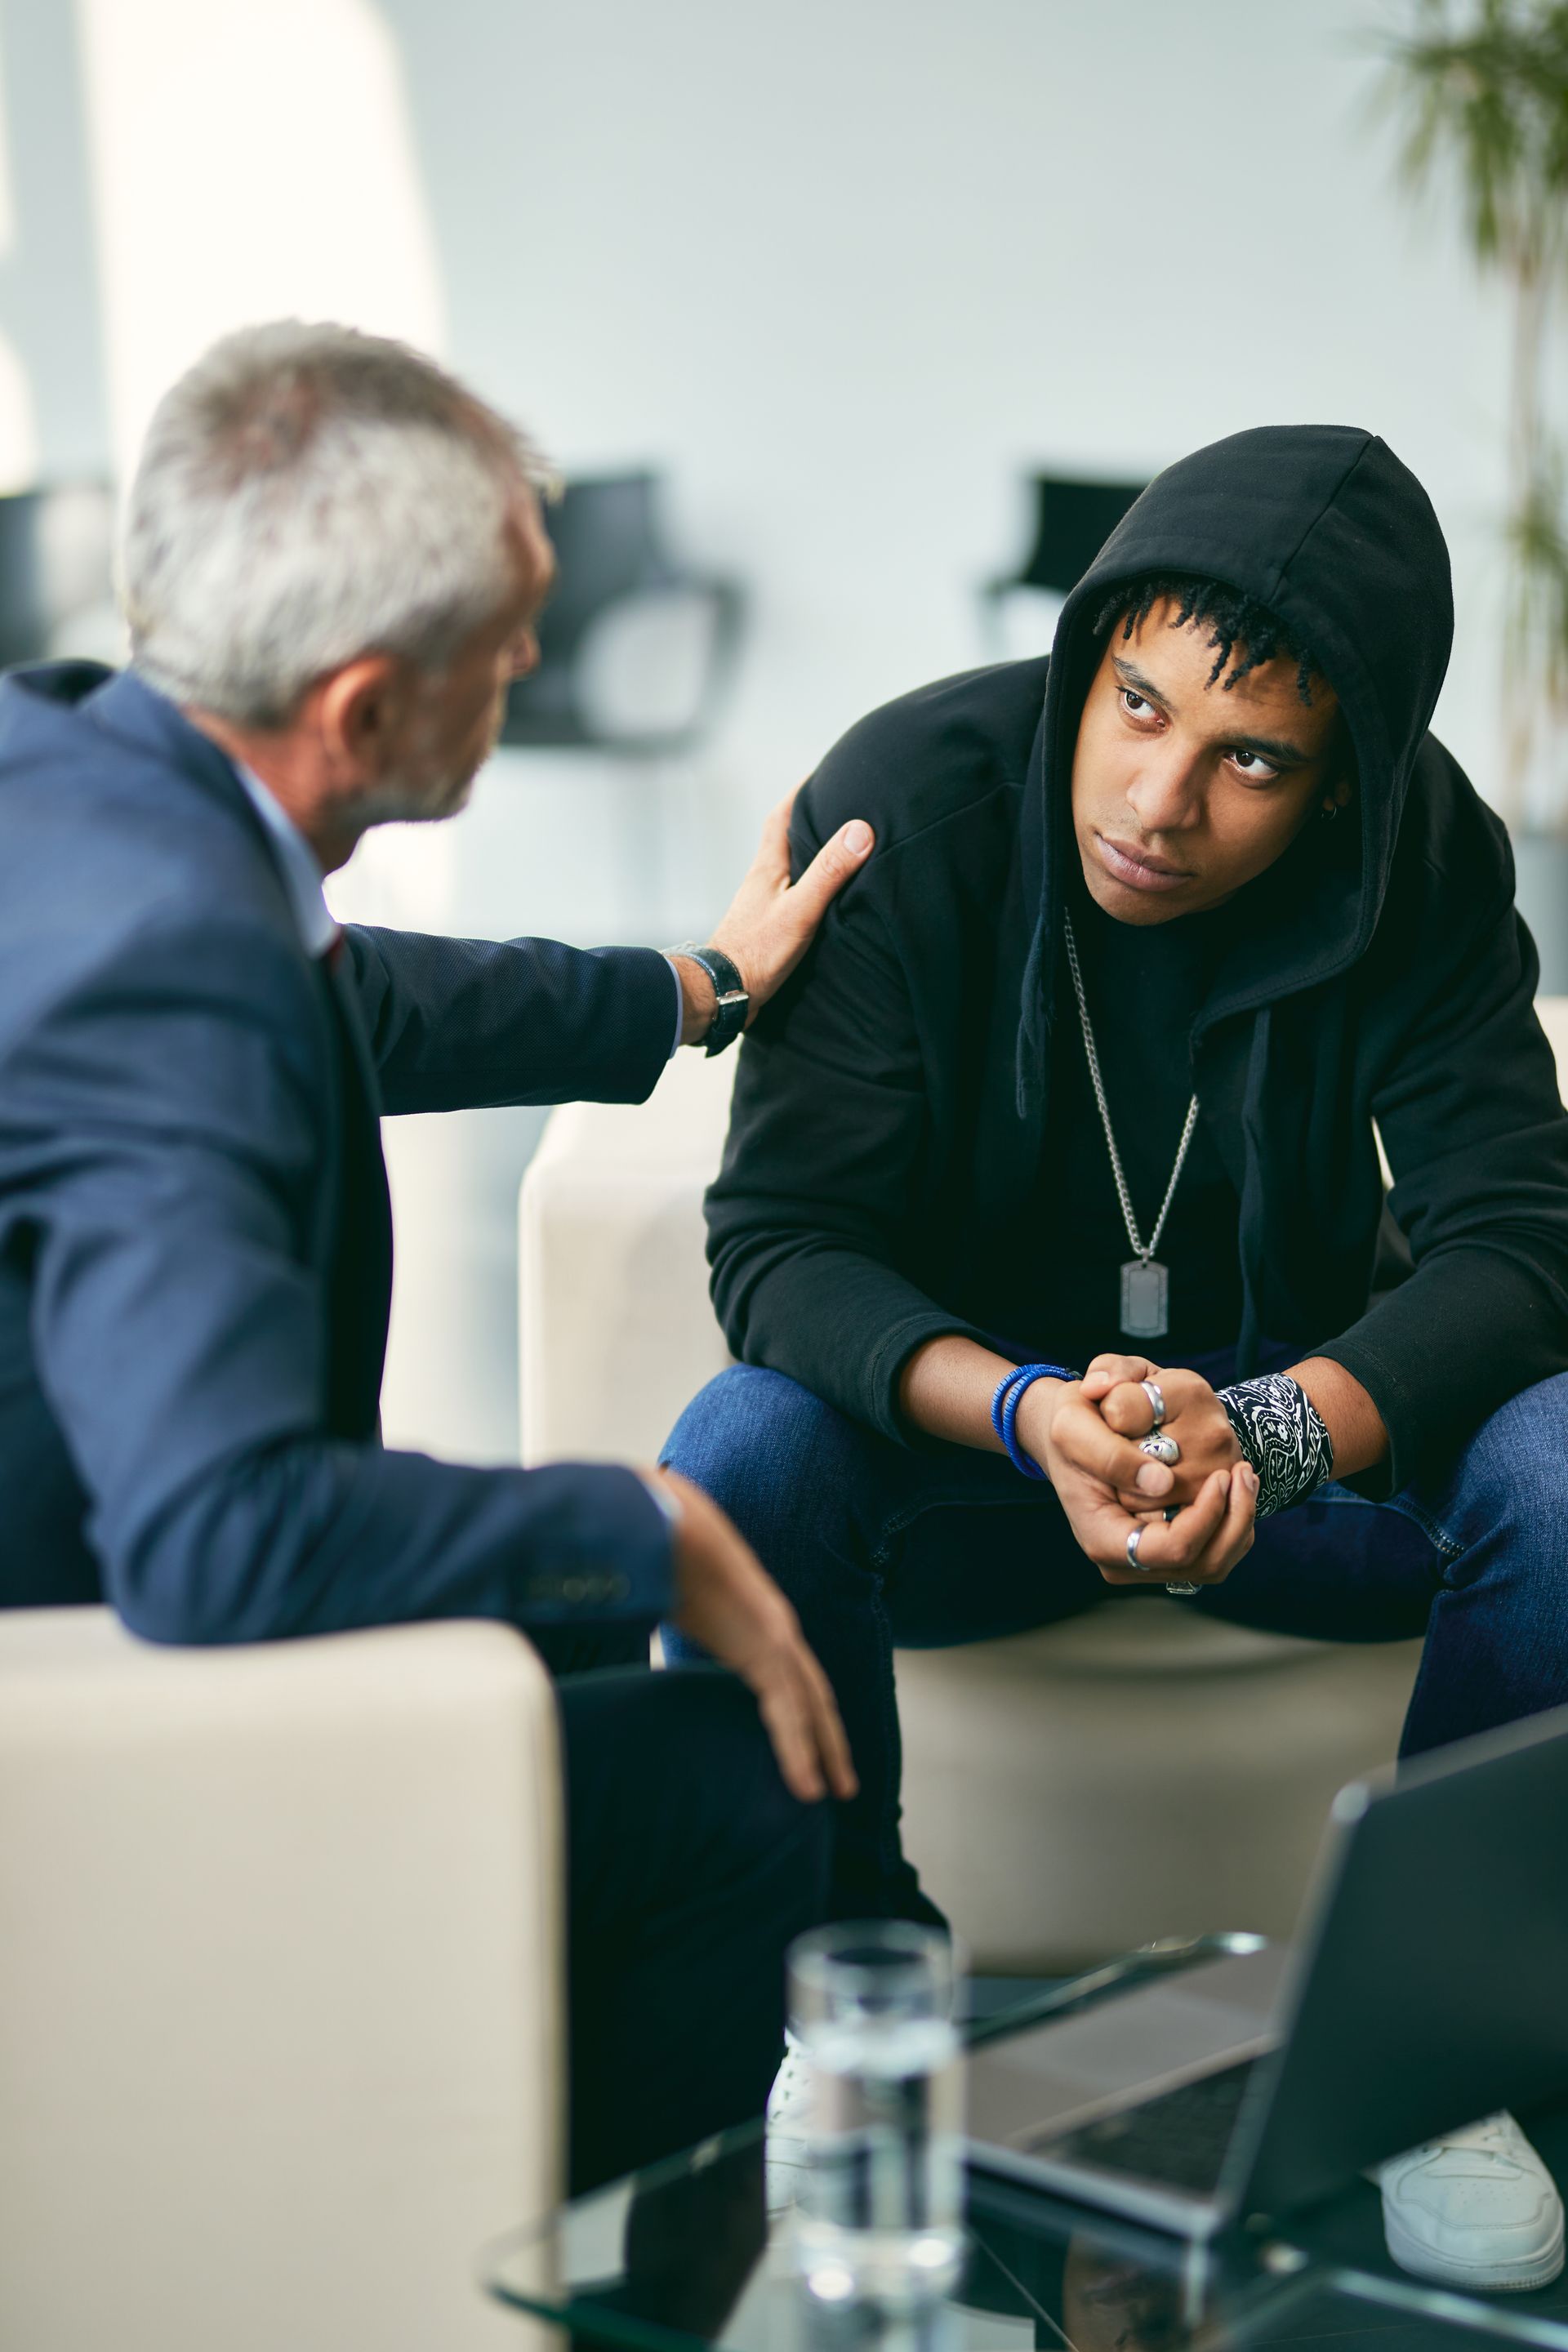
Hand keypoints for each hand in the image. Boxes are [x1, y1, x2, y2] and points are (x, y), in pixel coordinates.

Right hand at [653, 1467, 857, 1803]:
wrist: (673, 1525)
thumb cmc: (671, 1559)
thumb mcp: (681, 1603)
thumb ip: (682, 1620)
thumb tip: (655, 1626)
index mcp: (759, 1628)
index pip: (793, 1684)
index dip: (807, 1720)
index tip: (814, 1755)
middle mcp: (778, 1634)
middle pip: (814, 1700)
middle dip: (831, 1743)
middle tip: (844, 1787)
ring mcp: (778, 1638)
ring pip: (809, 1709)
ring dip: (823, 1754)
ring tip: (831, 1793)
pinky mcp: (768, 1644)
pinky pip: (789, 1707)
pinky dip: (799, 1748)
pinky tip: (807, 1781)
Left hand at [675, 788, 873, 1041]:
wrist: (725, 994)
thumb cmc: (758, 953)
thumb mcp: (801, 910)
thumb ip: (829, 872)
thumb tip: (860, 830)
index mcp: (768, 867)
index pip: (782, 816)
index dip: (802, 793)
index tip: (823, 774)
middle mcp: (763, 880)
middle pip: (785, 839)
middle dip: (809, 820)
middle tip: (838, 805)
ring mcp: (762, 905)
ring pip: (788, 869)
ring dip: (809, 856)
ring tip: (838, 848)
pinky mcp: (767, 928)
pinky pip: (791, 896)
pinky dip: (808, 888)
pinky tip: (823, 899)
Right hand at [1013, 1369, 1258, 1589]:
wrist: (1075, 1429)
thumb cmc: (1073, 1423)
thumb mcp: (1074, 1422)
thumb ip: (1110, 1454)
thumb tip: (1160, 1483)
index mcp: (1101, 1538)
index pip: (1171, 1550)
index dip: (1204, 1517)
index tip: (1219, 1475)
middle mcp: (1127, 1560)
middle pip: (1203, 1563)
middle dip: (1234, 1518)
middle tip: (1244, 1471)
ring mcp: (1150, 1557)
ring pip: (1216, 1561)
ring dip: (1239, 1521)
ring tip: (1245, 1475)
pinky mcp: (1169, 1544)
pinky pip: (1216, 1549)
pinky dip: (1233, 1521)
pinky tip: (1235, 1486)